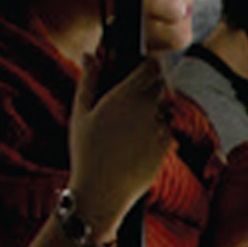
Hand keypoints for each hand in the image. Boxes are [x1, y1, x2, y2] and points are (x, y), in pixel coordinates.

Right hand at [66, 53, 178, 233]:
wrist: (102, 191)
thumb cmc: (86, 152)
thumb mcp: (80, 114)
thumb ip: (88, 81)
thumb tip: (89, 55)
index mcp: (125, 96)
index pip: (151, 67)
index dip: (149, 64)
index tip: (143, 66)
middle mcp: (147, 109)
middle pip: (160, 86)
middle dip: (151, 88)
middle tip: (132, 100)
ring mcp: (160, 128)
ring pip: (163, 110)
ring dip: (153, 112)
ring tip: (129, 129)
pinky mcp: (167, 146)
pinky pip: (166, 130)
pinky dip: (157, 132)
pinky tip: (136, 145)